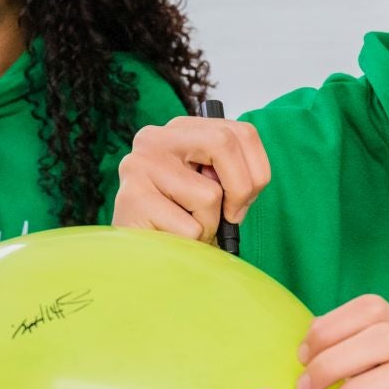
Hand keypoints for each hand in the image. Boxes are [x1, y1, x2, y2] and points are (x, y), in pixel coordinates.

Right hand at [113, 117, 271, 241]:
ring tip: (187, 229)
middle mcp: (156, 138)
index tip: (246, 198)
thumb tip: (246, 182)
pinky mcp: (132, 197)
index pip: (241, 131)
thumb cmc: (179, 223)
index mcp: (180, 130)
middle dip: (242, 188)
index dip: (257, 170)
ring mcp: (139, 165)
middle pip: (224, 143)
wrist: (138, 259)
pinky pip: (190, 227)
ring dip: (210, 224)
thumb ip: (228, 173)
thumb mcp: (211, 188)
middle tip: (232, 216)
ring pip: (209, 194)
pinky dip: (192, 244)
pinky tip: (170, 238)